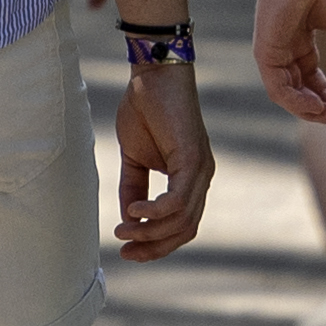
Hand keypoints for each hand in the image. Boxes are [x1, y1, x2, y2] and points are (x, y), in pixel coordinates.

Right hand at [110, 50, 214, 259]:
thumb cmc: (144, 108)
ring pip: (182, 220)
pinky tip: (134, 210)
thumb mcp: (135, 157)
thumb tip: (128, 219)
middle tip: (125, 252)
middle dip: (154, 247)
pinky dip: (155, 211)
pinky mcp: (193, 159)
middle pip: (185, 231)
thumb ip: (134, 186)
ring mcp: (201, 170)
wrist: (152, 72)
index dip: (157, 243)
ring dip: (150, 232)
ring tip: (123, 230)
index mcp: (190, 179)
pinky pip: (178, 199)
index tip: (128, 251)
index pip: (181, 225)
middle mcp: (202, 178)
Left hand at [252, 0, 325, 127]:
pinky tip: (316, 106)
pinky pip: (277, 86)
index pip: (311, 76)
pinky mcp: (265, 50)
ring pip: (286, 93)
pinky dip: (295, 101)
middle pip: (299, 88)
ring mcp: (273, 49)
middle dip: (320, 107)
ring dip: (309, 109)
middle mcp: (284, 47)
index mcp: (300, 39)